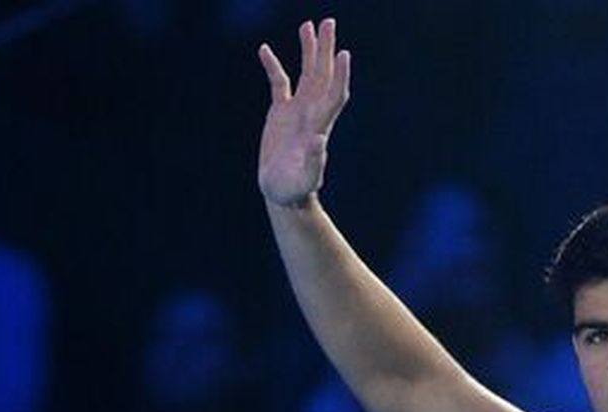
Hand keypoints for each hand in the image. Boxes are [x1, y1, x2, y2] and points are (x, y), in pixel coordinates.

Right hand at [257, 19, 350, 207]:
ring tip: (308, 25)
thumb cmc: (295, 190)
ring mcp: (297, 111)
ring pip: (305, 73)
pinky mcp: (280, 114)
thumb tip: (319, 142)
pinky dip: (273, 66)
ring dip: (308, 50)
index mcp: (318, 126)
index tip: (343, 53)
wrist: (284, 194)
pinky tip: (264, 48)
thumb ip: (314, 163)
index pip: (333, 94)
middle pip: (322, 75)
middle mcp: (311, 113)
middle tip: (328, 22)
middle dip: (325, 49)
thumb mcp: (305, 179)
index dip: (339, 75)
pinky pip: (279, 83)